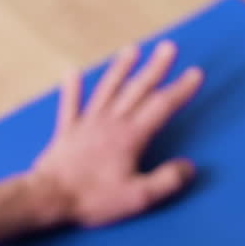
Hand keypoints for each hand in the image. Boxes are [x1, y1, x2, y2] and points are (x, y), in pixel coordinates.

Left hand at [29, 40, 203, 227]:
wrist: (48, 198)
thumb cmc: (93, 199)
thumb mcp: (138, 197)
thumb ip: (167, 181)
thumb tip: (189, 167)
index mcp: (130, 136)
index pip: (162, 106)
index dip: (181, 89)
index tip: (196, 73)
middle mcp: (110, 123)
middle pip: (137, 89)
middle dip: (156, 68)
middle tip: (168, 47)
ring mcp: (86, 124)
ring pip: (108, 89)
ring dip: (121, 68)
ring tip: (132, 50)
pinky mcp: (66, 132)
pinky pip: (70, 104)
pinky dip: (71, 88)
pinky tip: (72, 72)